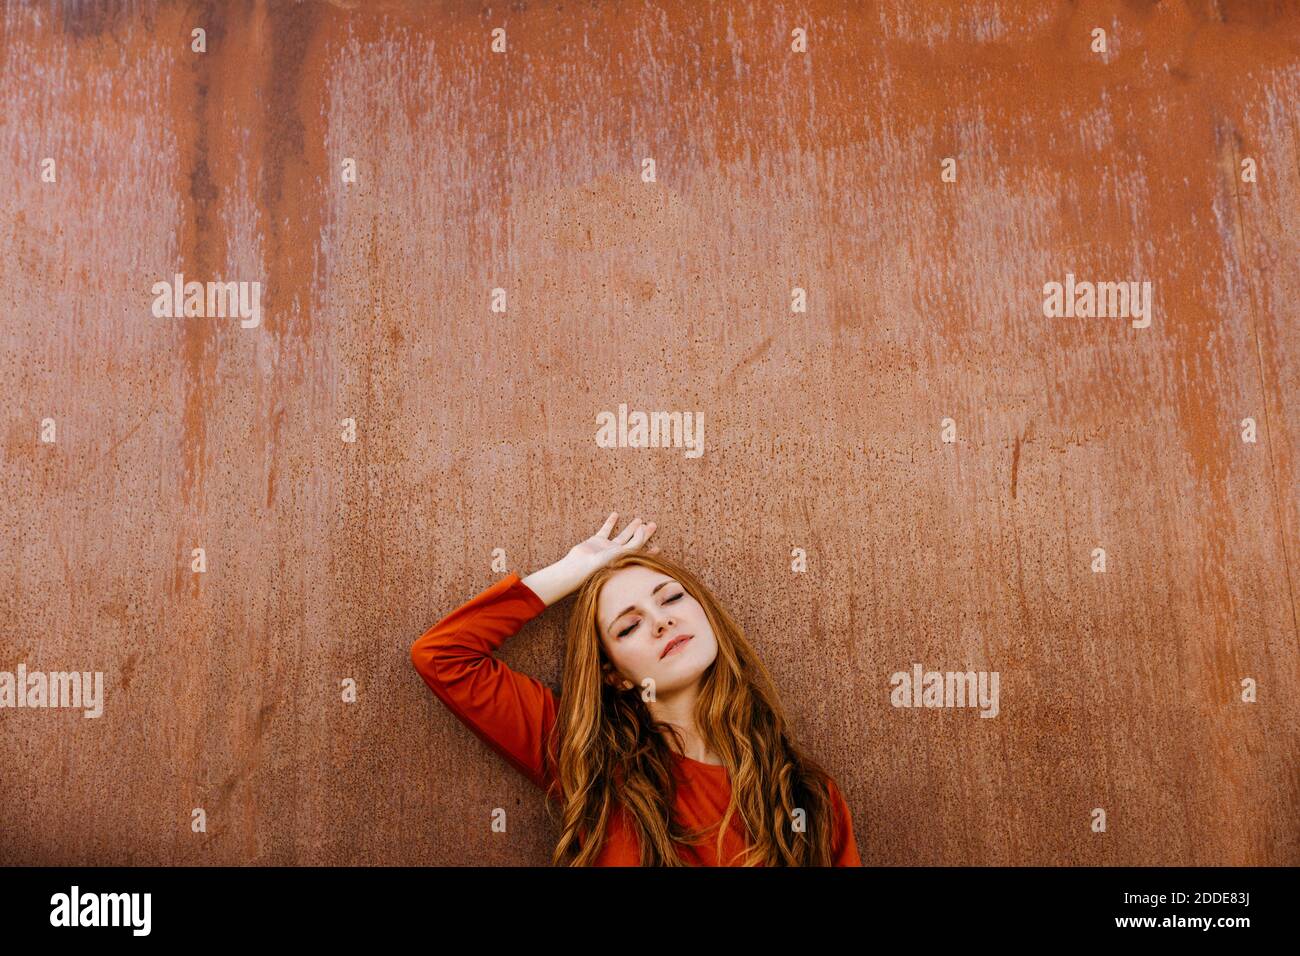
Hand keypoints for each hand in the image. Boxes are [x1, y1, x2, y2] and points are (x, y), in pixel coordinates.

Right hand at [521, 513, 659, 606]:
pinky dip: (610, 522)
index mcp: (625, 561)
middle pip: (634, 542)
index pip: (641, 555)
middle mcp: (617, 555)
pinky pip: (605, 530)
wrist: (580, 567)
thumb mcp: (624, 554)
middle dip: (644, 534)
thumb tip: (644, 528)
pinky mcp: (596, 541)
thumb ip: (637, 541)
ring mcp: (607, 548)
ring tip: (639, 519)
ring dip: (630, 527)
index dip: (650, 552)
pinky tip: (615, 514)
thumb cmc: (603, 565)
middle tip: (653, 524)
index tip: (659, 547)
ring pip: (622, 535)